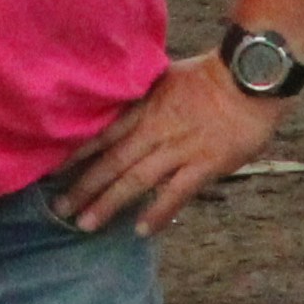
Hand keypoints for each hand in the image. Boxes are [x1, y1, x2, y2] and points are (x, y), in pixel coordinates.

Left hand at [57, 58, 284, 237]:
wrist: (251, 75)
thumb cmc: (212, 73)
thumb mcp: (167, 76)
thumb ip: (144, 94)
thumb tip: (120, 100)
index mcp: (146, 108)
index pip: (103, 134)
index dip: (77, 154)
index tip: (52, 171)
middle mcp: (156, 130)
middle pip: (112, 162)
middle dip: (84, 186)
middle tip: (59, 209)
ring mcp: (180, 148)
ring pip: (137, 180)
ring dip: (110, 203)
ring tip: (86, 224)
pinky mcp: (205, 164)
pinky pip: (177, 193)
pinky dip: (158, 212)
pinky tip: (140, 230)